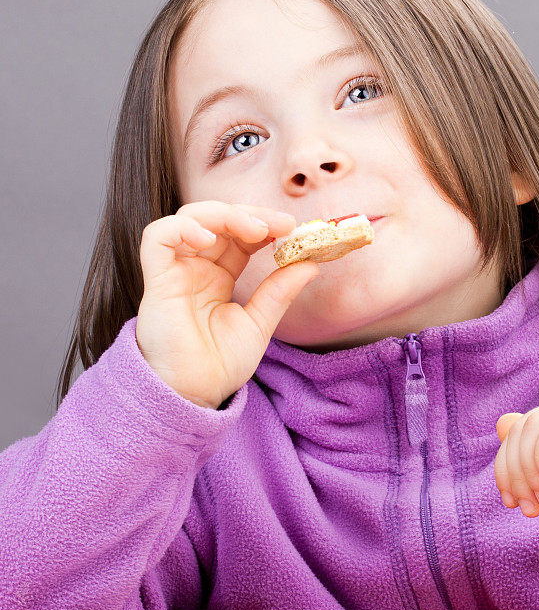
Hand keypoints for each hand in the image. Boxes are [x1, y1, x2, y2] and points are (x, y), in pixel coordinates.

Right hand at [135, 200, 319, 408]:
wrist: (193, 395)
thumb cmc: (219, 365)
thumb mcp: (259, 323)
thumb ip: (280, 292)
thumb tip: (312, 264)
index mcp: (218, 276)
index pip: (240, 235)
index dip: (265, 224)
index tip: (293, 227)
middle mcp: (196, 268)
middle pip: (219, 219)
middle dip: (251, 214)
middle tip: (283, 224)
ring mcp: (175, 270)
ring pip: (190, 218)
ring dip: (225, 214)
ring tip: (254, 229)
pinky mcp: (156, 279)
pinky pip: (158, 237)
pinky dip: (183, 228)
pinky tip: (209, 238)